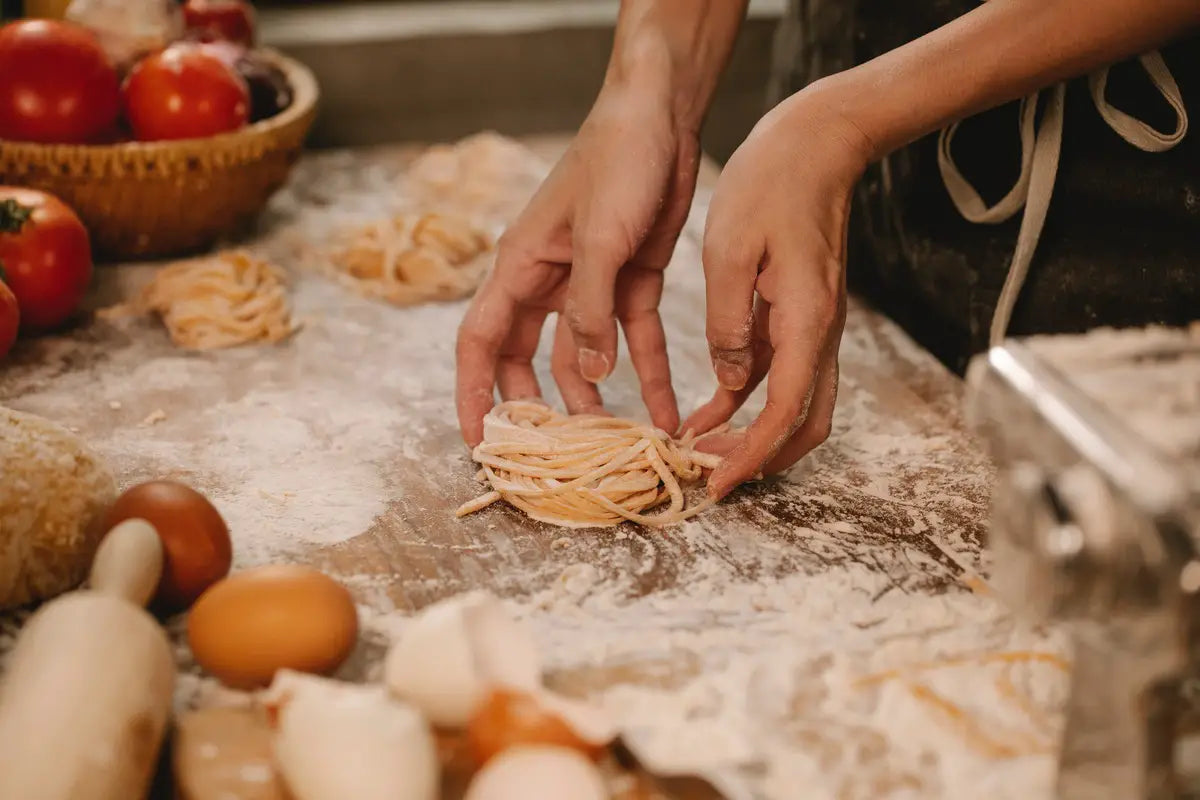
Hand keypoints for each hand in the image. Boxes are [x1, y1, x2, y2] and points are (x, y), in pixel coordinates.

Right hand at [456, 82, 699, 445]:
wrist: (662, 114)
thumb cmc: (616, 161)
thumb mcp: (599, 240)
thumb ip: (589, 311)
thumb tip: (586, 378)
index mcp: (520, 267)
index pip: (481, 343)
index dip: (474, 394)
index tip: (480, 442)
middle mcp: (548, 282)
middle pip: (527, 360)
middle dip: (538, 408)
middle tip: (555, 456)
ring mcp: (590, 284)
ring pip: (581, 358)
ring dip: (597, 399)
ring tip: (617, 445)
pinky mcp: (633, 280)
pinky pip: (635, 339)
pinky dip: (648, 374)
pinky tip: (665, 410)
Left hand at [683, 82, 874, 498]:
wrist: (817, 141)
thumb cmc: (772, 183)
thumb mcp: (731, 250)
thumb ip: (729, 322)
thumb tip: (728, 380)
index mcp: (806, 322)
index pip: (784, 414)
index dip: (751, 455)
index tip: (715, 481)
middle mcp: (820, 333)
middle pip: (805, 424)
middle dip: (761, 458)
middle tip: (710, 476)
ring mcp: (814, 326)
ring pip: (795, 403)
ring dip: (753, 433)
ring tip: (699, 450)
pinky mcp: (801, 314)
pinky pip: (780, 373)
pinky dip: (748, 399)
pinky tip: (708, 407)